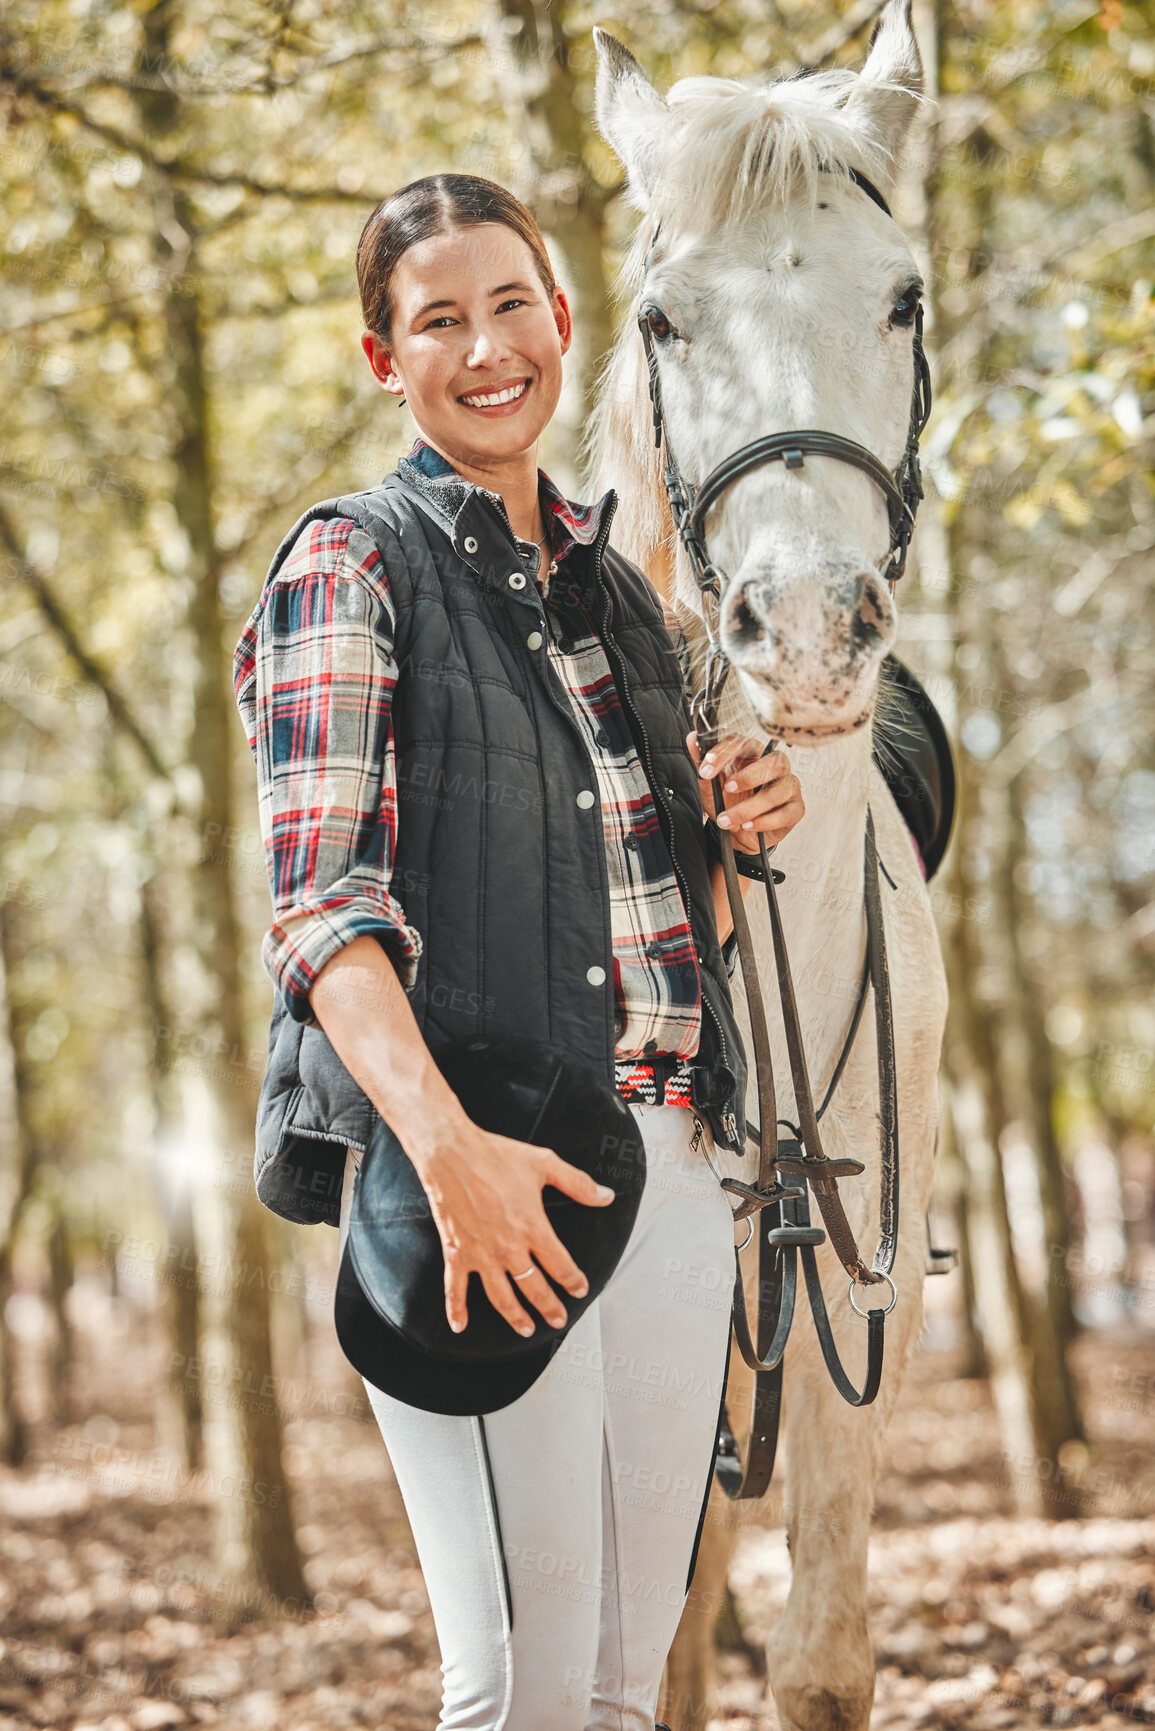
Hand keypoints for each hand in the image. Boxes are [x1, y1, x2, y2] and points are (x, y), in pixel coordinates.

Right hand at [409, 1121, 614, 1336]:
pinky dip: (456, 1309)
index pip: (560, 1265)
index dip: (573, 1281)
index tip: (579, 1289)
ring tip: (526, 1329)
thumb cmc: (496, 1155)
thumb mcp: (543, 1164)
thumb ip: (577, 1183)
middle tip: (558, 1319)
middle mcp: (508, 1247)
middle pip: (534, 1289)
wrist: (451, 1153)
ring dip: (515, 1317)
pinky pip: (455, 1289)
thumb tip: (606, 1195)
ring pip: (501, 1297)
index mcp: (532, 1227)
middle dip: (550, 1307)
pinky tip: (460, 1326)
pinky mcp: (456, 1252)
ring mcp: (481, 1254)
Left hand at [686, 731, 804, 854]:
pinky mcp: (796, 809)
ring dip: (749, 808)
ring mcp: (788, 787)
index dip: (725, 754)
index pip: (745, 743)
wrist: (736, 833)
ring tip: (728, 819)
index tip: (706, 770)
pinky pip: (785, 813)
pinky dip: (764, 822)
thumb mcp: (709, 784)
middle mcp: (775, 767)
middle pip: (773, 761)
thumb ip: (702, 761)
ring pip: (777, 791)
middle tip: (727, 789)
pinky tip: (748, 825)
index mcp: (753, 755)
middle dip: (748, 776)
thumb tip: (693, 738)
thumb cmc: (727, 802)